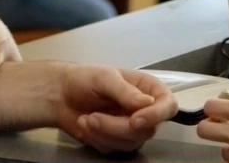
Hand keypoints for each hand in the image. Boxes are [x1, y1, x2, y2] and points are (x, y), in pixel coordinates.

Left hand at [55, 66, 176, 153]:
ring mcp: (132, 129)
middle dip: (116, 126)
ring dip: (104, 133)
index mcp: (148, 89)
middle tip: (93, 116)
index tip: (136, 120)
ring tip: (86, 118)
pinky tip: (86, 125)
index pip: (168, 105)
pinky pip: (115, 150)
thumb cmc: (84, 79)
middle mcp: (145, 110)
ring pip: (131, 143)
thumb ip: (126, 91)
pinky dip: (98, 139)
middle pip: (146, 129)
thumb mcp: (104, 77)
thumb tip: (148, 102)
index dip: (157, 115)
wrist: (61, 96)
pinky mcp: (118, 142)